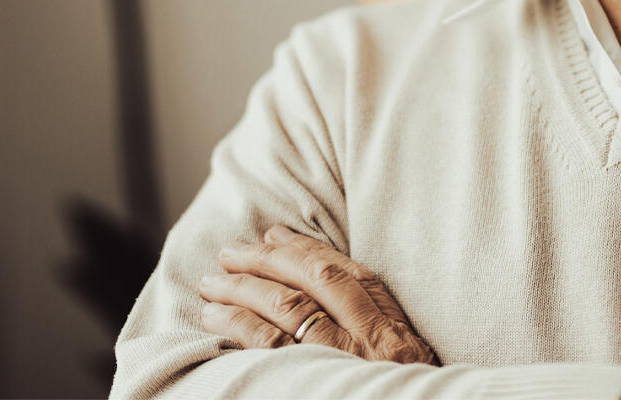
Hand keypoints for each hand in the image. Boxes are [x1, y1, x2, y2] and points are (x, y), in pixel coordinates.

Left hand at [197, 224, 438, 364]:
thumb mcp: (408, 372)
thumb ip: (378, 336)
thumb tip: (329, 301)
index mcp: (397, 337)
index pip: (352, 277)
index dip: (309, 251)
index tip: (274, 237)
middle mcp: (373, 344)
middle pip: (315, 284)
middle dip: (268, 261)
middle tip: (231, 252)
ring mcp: (342, 365)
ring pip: (287, 309)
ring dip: (243, 290)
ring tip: (212, 284)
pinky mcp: (311, 386)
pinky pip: (268, 346)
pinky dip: (238, 324)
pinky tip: (216, 319)